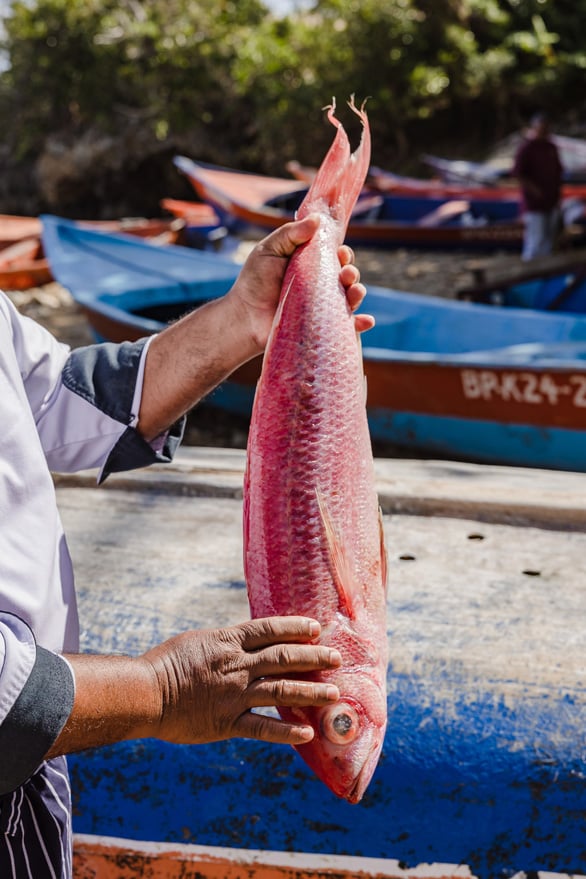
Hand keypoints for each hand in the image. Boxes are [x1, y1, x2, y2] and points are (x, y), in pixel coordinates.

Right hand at [141, 617, 341, 745]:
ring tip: (333, 695)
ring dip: (310, 692)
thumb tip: (246, 640)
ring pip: (281, 691)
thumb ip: (225, 642)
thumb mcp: (198, 641)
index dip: (295, 627)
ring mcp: (234, 695)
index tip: (316, 629)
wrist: (145, 693)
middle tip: (336, 659)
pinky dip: (286, 731)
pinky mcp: (226, 723)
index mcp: (228, 642)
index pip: (269, 630)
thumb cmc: (166, 663)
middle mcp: (237, 666)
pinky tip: (306, 734)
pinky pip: (262, 727)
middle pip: (284, 657)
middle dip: (314, 657)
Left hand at [227, 214, 373, 352]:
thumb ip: (290, 234)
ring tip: (353, 292)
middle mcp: (320, 285)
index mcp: (311, 265)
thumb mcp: (269, 250)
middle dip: (352, 272)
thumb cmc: (254, 282)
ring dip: (358, 293)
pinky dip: (360, 323)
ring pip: (350, 298)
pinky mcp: (322, 326)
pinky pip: (347, 326)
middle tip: (345, 273)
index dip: (342, 253)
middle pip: (347, 275)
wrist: (244, 318)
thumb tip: (317, 219)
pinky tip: (365, 321)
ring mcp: (323, 307)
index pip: (335, 256)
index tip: (340, 252)